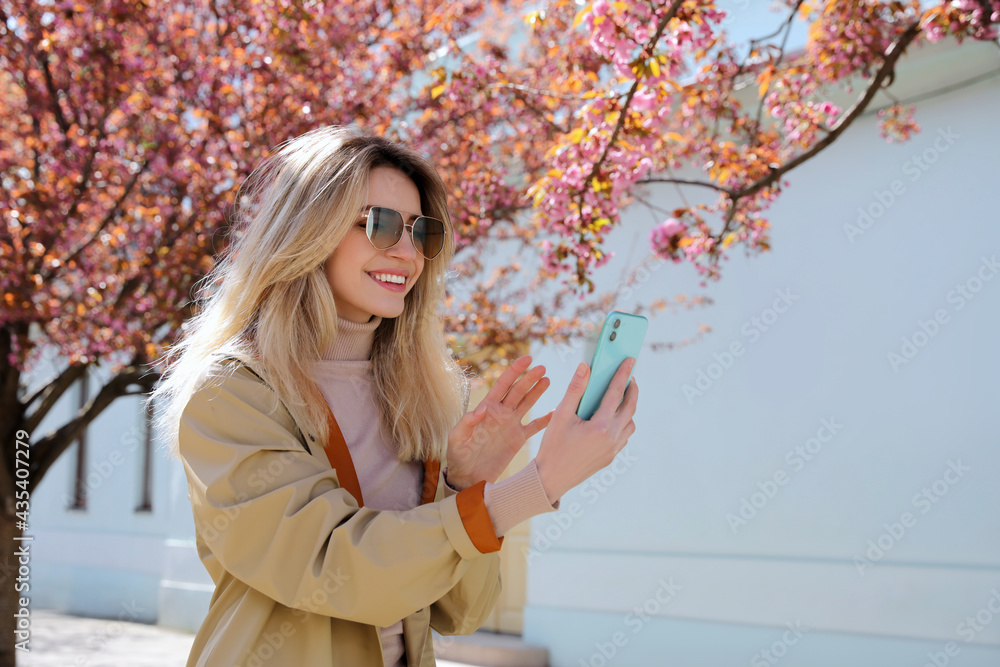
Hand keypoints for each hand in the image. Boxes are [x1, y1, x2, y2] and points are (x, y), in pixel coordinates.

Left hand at [446, 355, 552, 488]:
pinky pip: (534, 427)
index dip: (515, 371)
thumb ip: (467, 422)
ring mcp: (510, 425)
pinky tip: (556, 412)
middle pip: (518, 391)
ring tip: (548, 379)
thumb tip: (483, 408)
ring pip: (527, 403)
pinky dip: (545, 420)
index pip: (503, 384)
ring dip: (537, 391)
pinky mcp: (518, 439)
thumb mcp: (457, 438)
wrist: (468, 477)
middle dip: (530, 378)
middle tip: (543, 367)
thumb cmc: (458, 456)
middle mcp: (500, 413)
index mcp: (487, 408)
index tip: (527, 359)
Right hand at [535, 358, 638, 501]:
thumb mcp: (561, 415)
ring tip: (620, 397)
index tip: (630, 360)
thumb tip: (585, 367)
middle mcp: (612, 438)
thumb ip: (575, 389)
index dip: (623, 374)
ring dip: (629, 409)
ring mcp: (613, 450)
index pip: (616, 393)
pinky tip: (612, 418)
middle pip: (630, 408)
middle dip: (632, 390)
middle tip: (630, 377)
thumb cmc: (552, 446)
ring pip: (630, 424)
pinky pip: (624, 436)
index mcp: (601, 426)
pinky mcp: (610, 458)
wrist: (550, 479)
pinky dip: (623, 423)